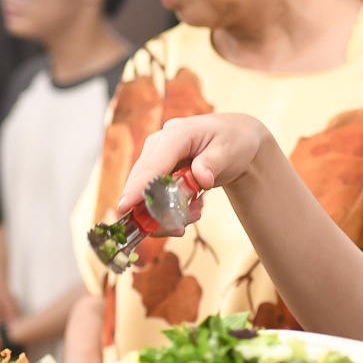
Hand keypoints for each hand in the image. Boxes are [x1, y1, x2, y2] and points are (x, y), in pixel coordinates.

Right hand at [113, 113, 268, 219]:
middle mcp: (159, 144)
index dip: (138, 188)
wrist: (237, 140)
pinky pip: (153, 196)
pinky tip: (193, 209)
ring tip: (196, 213)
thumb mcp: (229, 151)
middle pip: (142, 182)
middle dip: (154, 210)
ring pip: (145, 193)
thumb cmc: (233, 141)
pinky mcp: (157, 171)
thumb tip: (200, 178)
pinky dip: (170, 209)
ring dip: (166, 212)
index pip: (153, 164)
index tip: (125, 207)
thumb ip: (212, 164)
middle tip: (179, 228)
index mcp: (176, 134)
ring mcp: (155, 158)